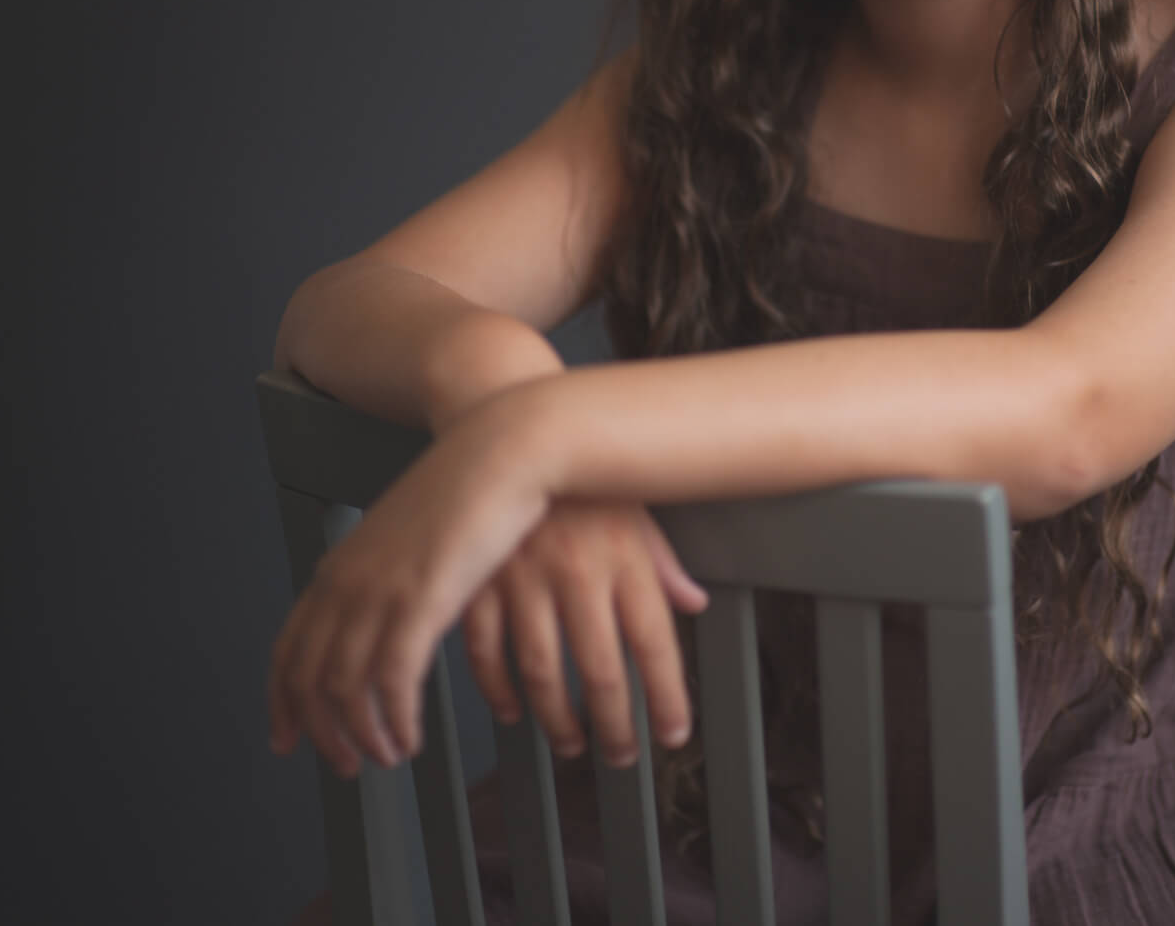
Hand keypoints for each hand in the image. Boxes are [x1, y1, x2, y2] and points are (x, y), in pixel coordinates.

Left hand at [267, 402, 547, 778]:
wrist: (503, 449)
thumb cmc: (472, 488)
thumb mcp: (413, 531)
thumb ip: (390, 570)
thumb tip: (390, 604)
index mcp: (341, 565)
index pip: (288, 647)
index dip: (282, 700)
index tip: (286, 737)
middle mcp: (347, 581)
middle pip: (307, 678)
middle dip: (319, 732)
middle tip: (344, 765)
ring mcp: (379, 591)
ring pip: (343, 690)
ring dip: (360, 736)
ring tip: (385, 758)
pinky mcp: (419, 602)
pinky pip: (390, 684)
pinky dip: (395, 721)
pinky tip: (411, 738)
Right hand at [461, 501, 708, 768]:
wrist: (507, 421)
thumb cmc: (579, 476)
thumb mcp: (634, 509)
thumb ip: (663, 562)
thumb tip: (696, 603)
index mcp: (623, 554)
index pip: (656, 643)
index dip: (668, 698)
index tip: (673, 734)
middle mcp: (577, 570)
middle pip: (602, 671)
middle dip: (616, 725)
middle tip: (622, 754)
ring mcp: (523, 577)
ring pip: (543, 672)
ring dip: (558, 720)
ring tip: (573, 742)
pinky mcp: (477, 579)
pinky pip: (485, 650)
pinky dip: (497, 689)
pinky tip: (513, 708)